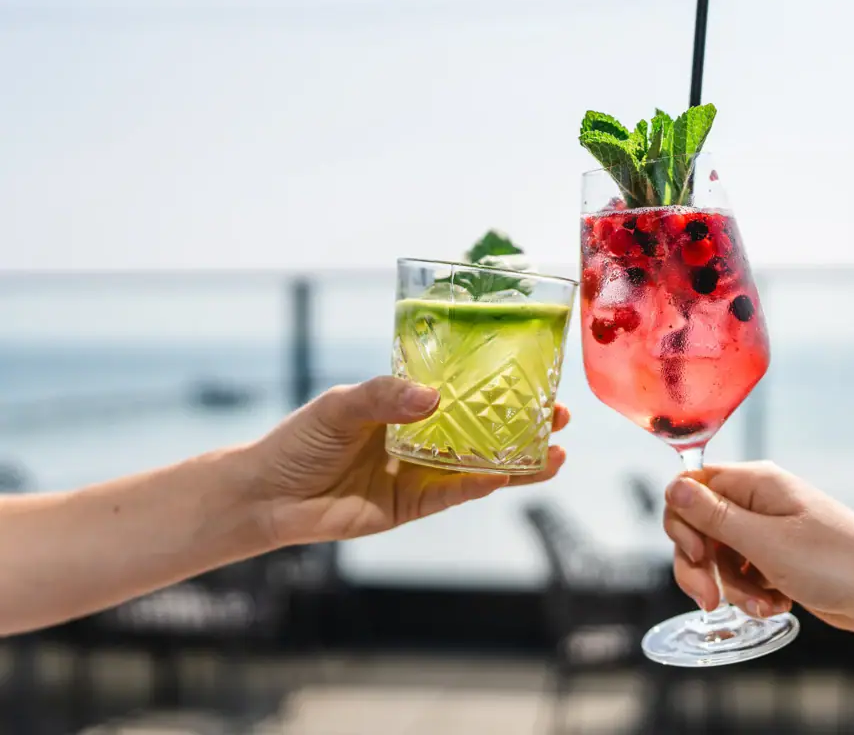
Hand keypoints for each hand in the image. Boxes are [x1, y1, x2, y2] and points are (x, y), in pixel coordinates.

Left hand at [249, 376, 568, 546]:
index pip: (462, 391)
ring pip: (480, 465)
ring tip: (557, 454)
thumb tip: (432, 397)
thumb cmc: (299, 441)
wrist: (266, 496)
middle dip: (523, 424)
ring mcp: (420, 473)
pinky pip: (454, 495)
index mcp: (406, 405)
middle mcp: (421, 438)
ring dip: (518, 461)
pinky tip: (508, 475)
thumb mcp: (340, 406)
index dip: (498, 385)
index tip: (535, 375)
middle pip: (483, 430)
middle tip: (559, 414)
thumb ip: (384, 396)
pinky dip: (482, 485)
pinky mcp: (412, 506)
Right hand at [663, 461, 853, 634]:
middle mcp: (757, 501)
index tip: (697, 554)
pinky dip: (753, 594)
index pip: (690, 487)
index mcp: (754, 483)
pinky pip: (744, 575)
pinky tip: (776, 605)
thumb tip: (672, 486)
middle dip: (701, 567)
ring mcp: (768, 531)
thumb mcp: (766, 542)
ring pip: (719, 557)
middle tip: (710, 599)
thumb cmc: (836, 562)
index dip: (682, 522)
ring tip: (764, 604)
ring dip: (732, 588)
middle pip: (698, 528)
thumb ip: (714, 517)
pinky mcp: (778, 558)